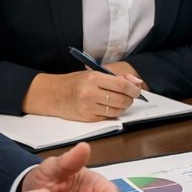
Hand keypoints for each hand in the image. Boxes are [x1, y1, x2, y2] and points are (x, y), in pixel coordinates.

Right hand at [23, 70, 140, 121]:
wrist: (54, 95)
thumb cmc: (75, 82)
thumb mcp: (94, 73)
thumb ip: (116, 77)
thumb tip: (137, 82)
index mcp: (93, 78)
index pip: (122, 85)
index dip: (134, 89)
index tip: (137, 89)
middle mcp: (91, 93)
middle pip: (122, 100)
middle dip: (130, 99)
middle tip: (129, 96)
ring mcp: (89, 107)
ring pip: (117, 110)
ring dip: (123, 107)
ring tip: (118, 101)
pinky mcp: (88, 118)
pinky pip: (109, 117)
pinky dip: (113, 112)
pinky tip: (108, 106)